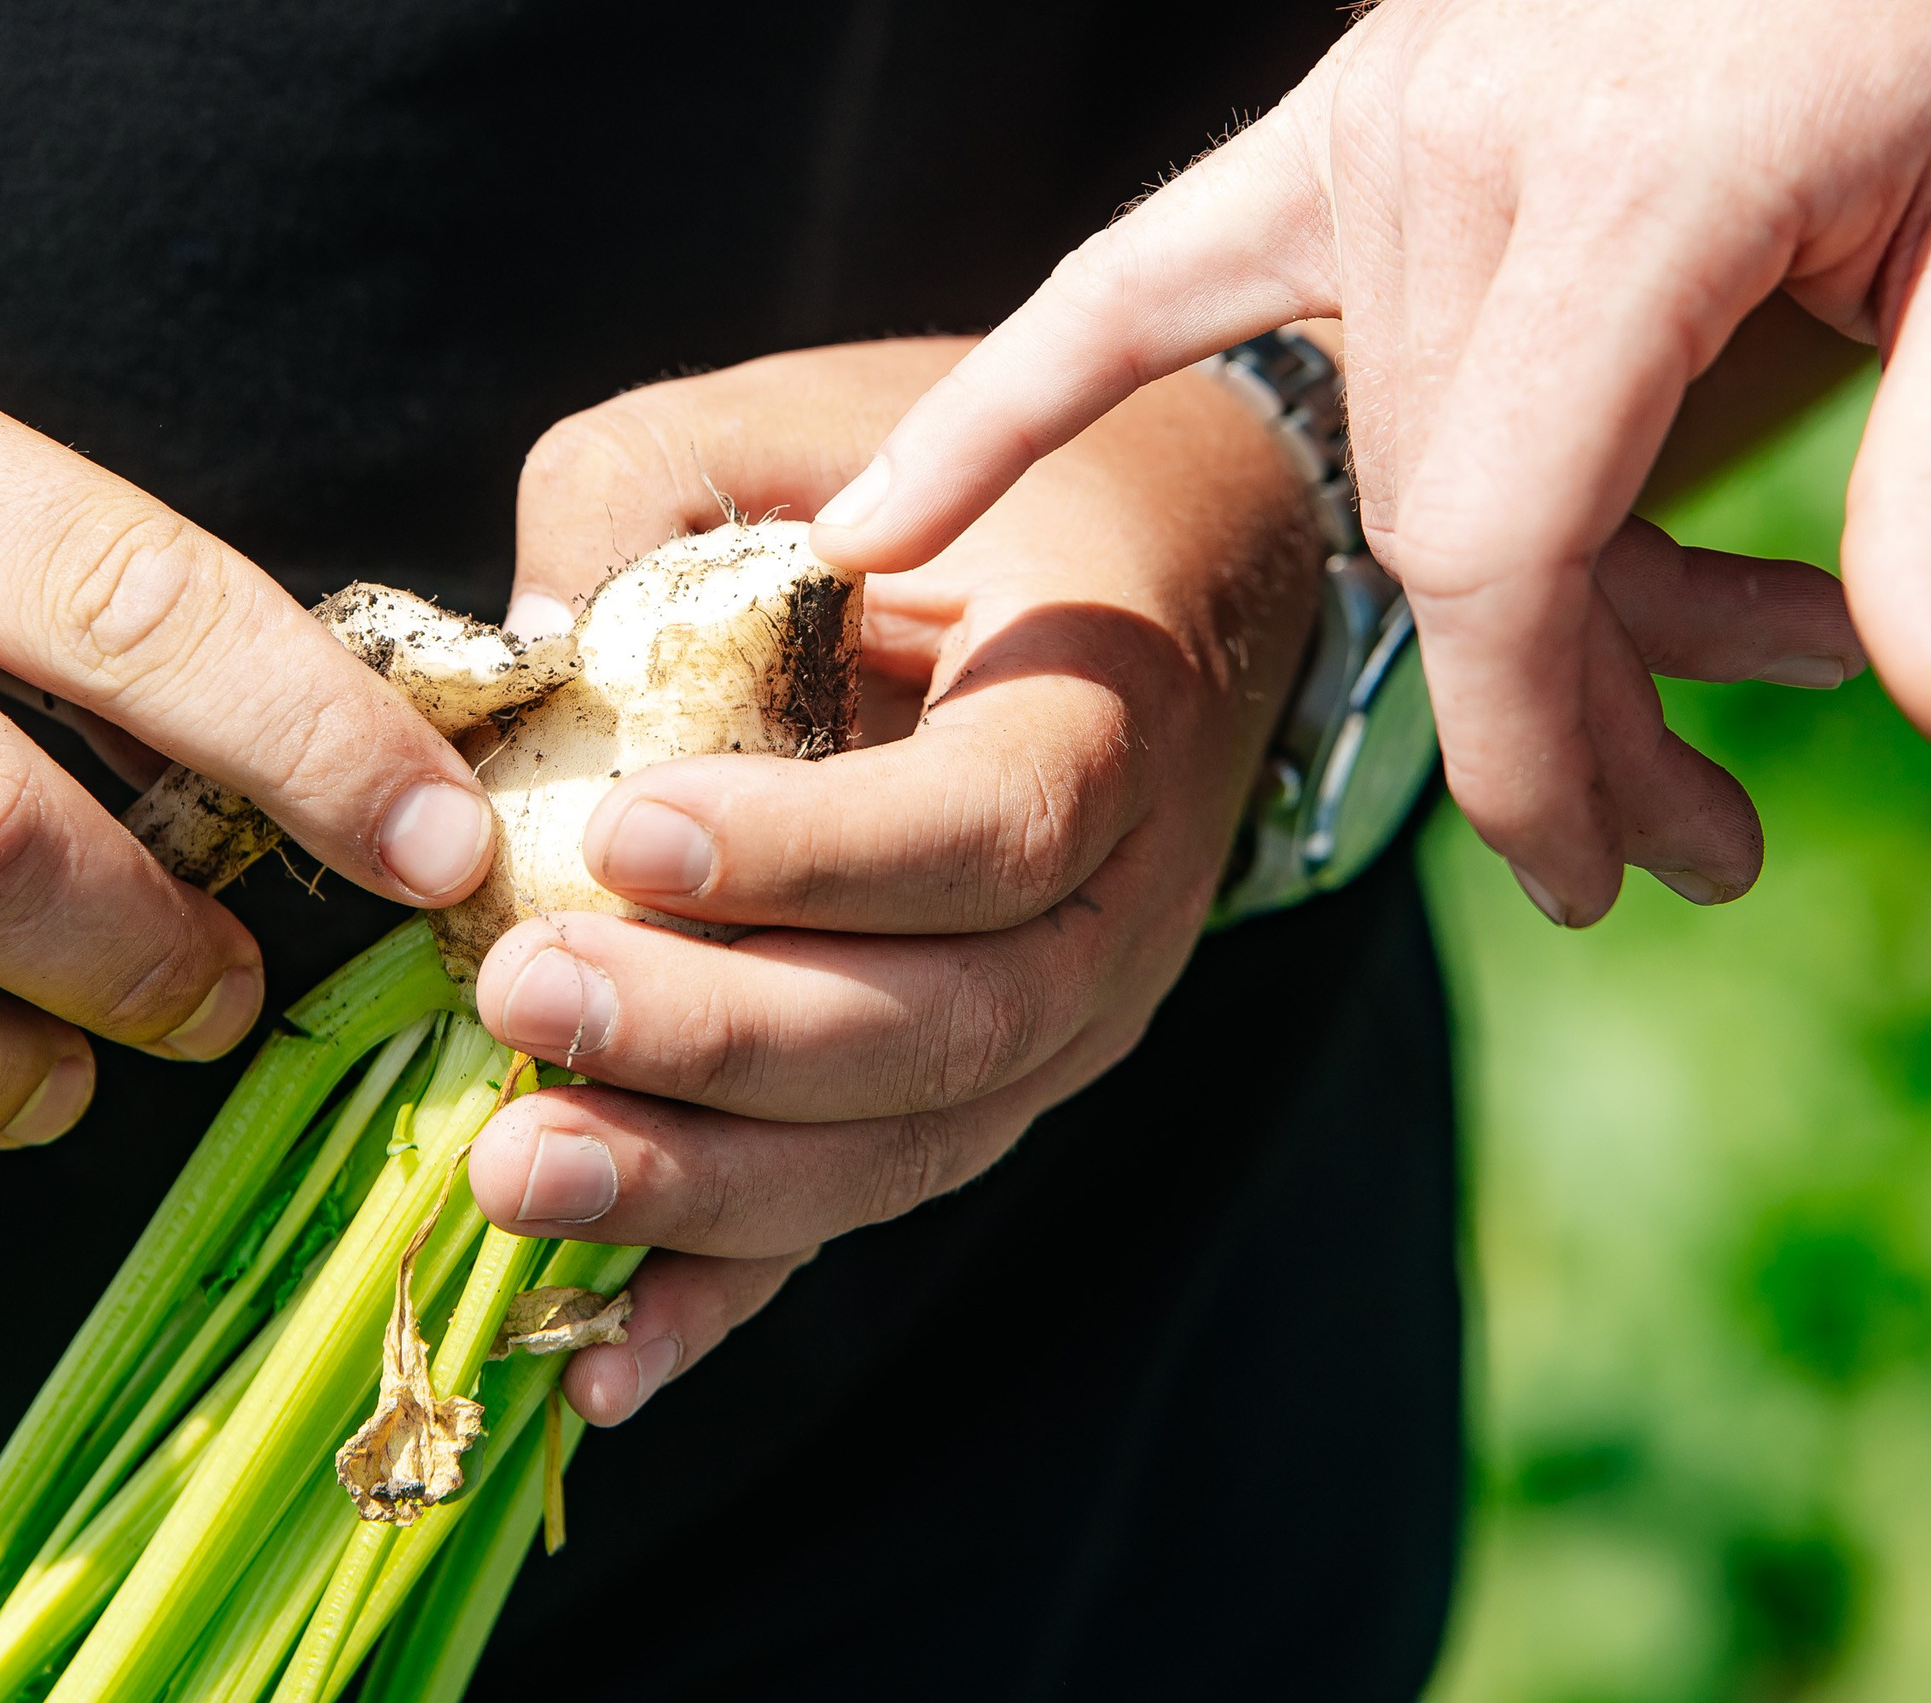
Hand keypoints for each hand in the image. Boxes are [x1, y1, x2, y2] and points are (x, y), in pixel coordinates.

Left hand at [465, 339, 1324, 1422]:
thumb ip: (650, 496)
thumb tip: (510, 658)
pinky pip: (862, 1210)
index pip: (989, 829)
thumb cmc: (962, 483)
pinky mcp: (975, 1095)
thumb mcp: (805, 425)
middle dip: (722, 1037)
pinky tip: (596, 1367)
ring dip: (707, 1184)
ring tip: (518, 1169)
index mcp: (1102, 719)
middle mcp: (1112, 913)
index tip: (624, 836)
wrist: (1158, 567)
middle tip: (524, 997)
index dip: (816, 855)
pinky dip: (730, 1296)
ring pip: (904, 1146)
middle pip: (942, 1026)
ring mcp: (1057, 1030)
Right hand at [806, 0, 1886, 927]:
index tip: (1594, 875)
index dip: (1534, 742)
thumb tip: (1910, 692)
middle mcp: (1457, 148)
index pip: (1499, 545)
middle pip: (1440, 522)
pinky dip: (1008, 399)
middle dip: (1556, 709)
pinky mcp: (1348, 127)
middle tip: (1696, 836)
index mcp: (1630, 180)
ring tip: (1703, 685)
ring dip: (1490, 606)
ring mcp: (1379, 125)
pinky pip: (1133, 283)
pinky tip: (866, 520)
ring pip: (1370, 451)